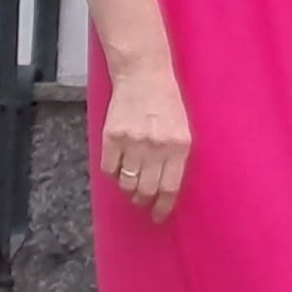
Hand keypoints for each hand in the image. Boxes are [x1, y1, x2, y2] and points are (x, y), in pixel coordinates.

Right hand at [97, 65, 191, 222]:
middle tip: (141, 201)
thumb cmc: (166, 102)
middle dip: (143, 200)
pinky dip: (112, 173)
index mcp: (179, 145)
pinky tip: (118, 166)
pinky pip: (109, 169)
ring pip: (126, 182)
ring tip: (130, 182)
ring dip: (128, 188)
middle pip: (146, 189)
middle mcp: (156, 147)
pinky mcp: (111, 137)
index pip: (170, 187)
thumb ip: (175, 156)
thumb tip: (164, 187)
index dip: (163, 206)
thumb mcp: (182, 128)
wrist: (143, 75)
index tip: (159, 216)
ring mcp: (132, 142)